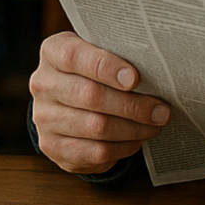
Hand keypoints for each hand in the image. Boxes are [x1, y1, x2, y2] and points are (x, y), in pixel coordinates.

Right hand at [30, 32, 170, 174]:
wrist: (64, 102)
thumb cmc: (89, 71)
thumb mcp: (95, 52)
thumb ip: (115, 55)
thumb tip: (155, 69)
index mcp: (52, 52)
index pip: (74, 56)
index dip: (106, 67)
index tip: (135, 78)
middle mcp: (43, 83)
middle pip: (90, 95)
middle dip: (132, 105)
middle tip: (161, 110)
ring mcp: (44, 117)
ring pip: (96, 127)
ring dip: (133, 128)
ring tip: (155, 125)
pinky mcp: (53, 146)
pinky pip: (96, 152)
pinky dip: (123, 147)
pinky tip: (137, 139)